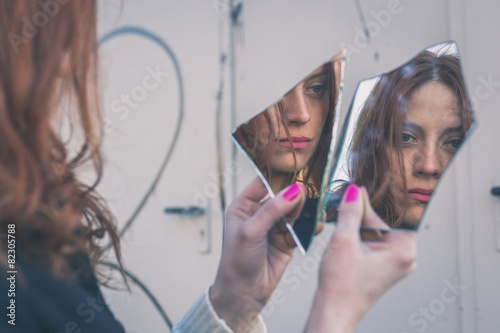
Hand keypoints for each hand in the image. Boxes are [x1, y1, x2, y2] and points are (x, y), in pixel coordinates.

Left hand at [210, 177, 305, 331]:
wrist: (243, 294)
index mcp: (244, 206)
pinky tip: (316, 225)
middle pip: (282, 196)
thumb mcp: (251, 231)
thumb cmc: (236, 262)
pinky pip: (300, 229)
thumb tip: (293, 191)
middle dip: (295, 195)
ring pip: (293, 212)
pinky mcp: (286, 241)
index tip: (297, 169)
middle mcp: (258, 214)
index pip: (263, 183)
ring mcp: (273, 228)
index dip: (279, 177)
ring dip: (304, 211)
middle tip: (309, 193)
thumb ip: (272, 210)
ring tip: (314, 210)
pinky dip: (309, 227)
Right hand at [305, 185, 416, 332]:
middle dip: (366, 211)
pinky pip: (373, 241)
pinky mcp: (381, 266)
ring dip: (361, 222)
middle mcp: (403, 257)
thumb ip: (351, 212)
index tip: (362, 188)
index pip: (394, 215)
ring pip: (377, 231)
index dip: (376, 200)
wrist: (332, 310)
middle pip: (386, 222)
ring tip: (345, 213)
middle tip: (350, 197)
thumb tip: (354, 192)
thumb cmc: (342, 286)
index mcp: (404, 251)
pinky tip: (346, 228)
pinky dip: (359, 233)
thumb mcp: (344, 240)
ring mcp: (392, 262)